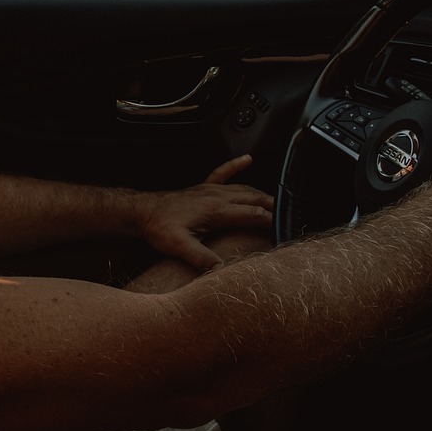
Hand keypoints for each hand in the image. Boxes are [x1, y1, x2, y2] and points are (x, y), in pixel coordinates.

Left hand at [137, 155, 274, 269]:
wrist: (142, 212)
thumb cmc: (159, 227)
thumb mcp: (178, 246)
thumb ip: (201, 258)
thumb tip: (221, 270)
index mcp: (216, 210)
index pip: (252, 214)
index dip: (271, 221)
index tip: (285, 228)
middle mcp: (217, 196)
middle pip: (253, 199)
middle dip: (273, 207)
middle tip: (289, 216)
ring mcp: (210, 190)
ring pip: (244, 188)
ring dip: (261, 194)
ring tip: (277, 201)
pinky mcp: (202, 188)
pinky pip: (223, 172)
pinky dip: (236, 165)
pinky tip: (246, 160)